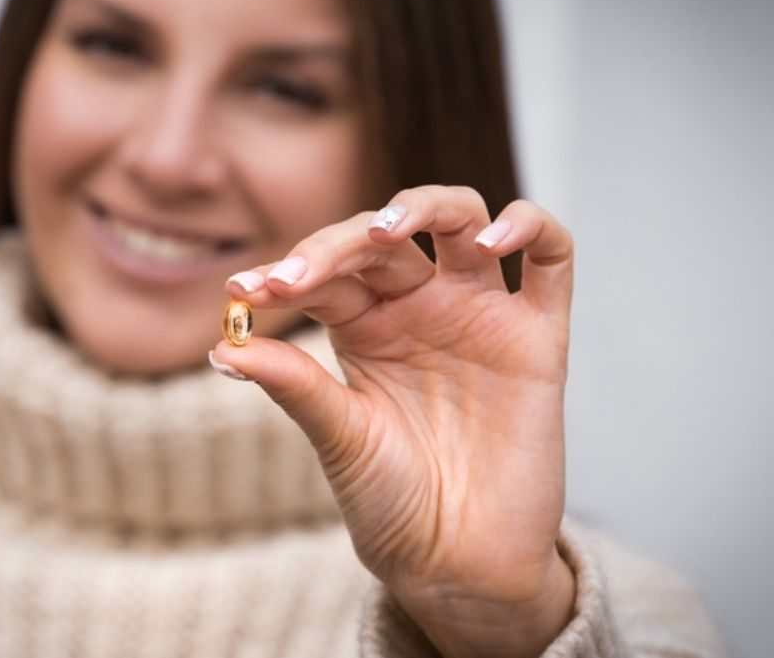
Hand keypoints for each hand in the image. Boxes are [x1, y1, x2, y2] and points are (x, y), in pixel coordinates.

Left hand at [212, 186, 575, 657]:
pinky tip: (492, 240)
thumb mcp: (338, 438)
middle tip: (299, 273)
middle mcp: (420, 307)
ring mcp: (480, 314)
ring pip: (461, 219)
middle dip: (337, 243)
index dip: (286, 272)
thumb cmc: (393, 503)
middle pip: (384, 237)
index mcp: (365, 324)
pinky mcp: (538, 337)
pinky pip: (551, 257)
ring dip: (425, 207)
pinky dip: (529, 227)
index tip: (243, 291)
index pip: (327, 271)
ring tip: (388, 230)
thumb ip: (293, 384)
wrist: (460, 567)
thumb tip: (222, 346)